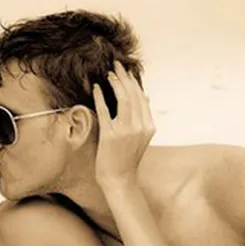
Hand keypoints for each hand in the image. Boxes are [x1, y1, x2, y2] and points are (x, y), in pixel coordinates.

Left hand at [93, 60, 154, 186]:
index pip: (142, 98)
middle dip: (124, 77)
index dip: (133, 82)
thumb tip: (147, 97)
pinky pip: (105, 111)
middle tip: (116, 65)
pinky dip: (100, 97)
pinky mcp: (111, 136)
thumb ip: (143, 117)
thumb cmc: (127, 158)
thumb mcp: (140, 137)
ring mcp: (126, 132)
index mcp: (149, 127)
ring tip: (109, 73)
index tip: (125, 71)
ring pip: (123, 99)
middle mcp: (140, 127)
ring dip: (115, 83)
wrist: (120, 179)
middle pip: (133, 95)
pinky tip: (95, 88)